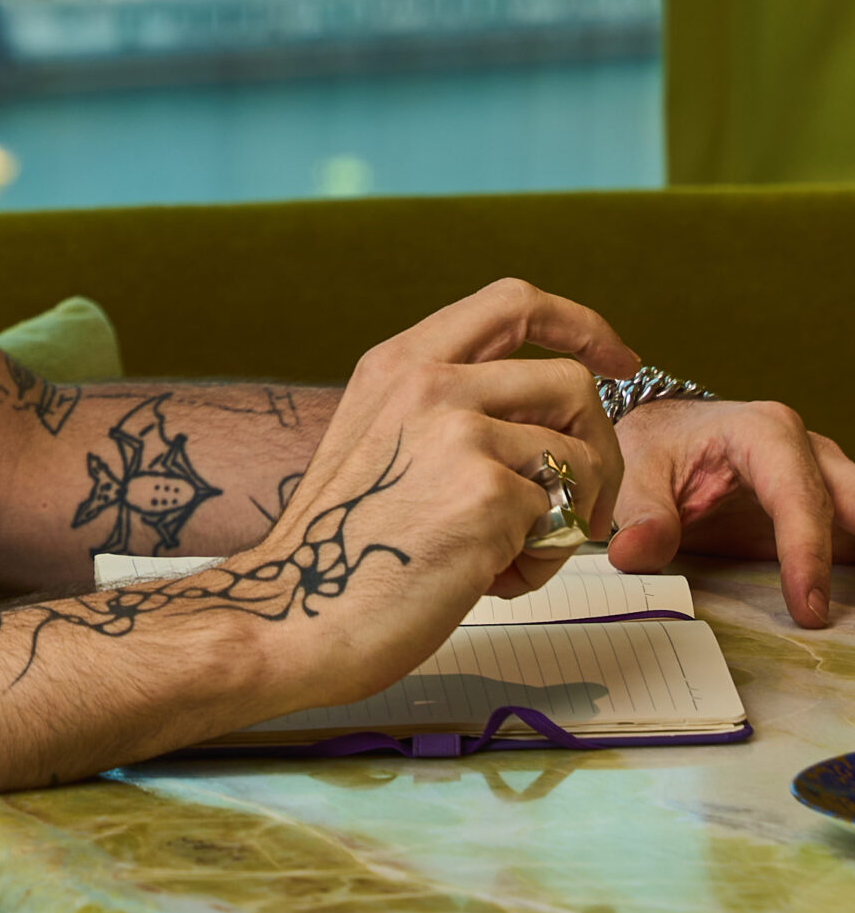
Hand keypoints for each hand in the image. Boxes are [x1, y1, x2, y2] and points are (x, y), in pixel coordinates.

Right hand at [230, 279, 633, 712]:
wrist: (295, 608)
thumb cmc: (341, 543)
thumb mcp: (377, 437)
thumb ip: (442, 410)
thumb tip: (539, 425)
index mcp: (400, 361)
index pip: (513, 303)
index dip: (579, 326)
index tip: (617, 360)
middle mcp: (430, 382)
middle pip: (571, 382)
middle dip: (601, 446)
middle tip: (584, 502)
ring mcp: (460, 433)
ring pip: (582, 456)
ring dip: (572, 514)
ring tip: (517, 555)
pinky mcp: (489, 495)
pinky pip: (562, 522)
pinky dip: (541, 562)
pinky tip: (489, 581)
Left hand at [609, 399, 854, 626]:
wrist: (670, 435)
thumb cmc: (661, 446)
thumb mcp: (638, 471)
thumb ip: (644, 514)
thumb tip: (633, 556)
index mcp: (765, 433)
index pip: (798, 497)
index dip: (806, 553)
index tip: (808, 609)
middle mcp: (809, 453)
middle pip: (852, 503)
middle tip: (851, 607)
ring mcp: (826, 481)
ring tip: (854, 612)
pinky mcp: (829, 514)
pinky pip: (852, 541)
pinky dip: (851, 572)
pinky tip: (850, 603)